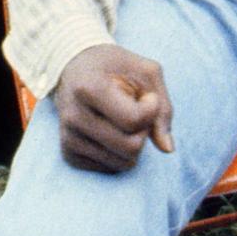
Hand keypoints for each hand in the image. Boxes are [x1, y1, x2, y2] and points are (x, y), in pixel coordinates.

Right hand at [56, 42, 173, 171]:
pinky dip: (120, 152)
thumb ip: (163, 108)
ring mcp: (68, 138)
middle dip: (144, 131)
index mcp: (90, 88)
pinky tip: (110, 129)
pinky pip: (112, 167)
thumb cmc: (116, 67)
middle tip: (135, 110)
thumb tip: (168, 149)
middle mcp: (74, 117)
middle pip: (131, 147)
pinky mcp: (69, 154)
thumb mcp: (146, 72)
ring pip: (123, 162)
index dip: (151, 109)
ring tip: (121, 119)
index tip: (146, 96)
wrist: (74, 68)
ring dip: (134, 143)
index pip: (134, 120)